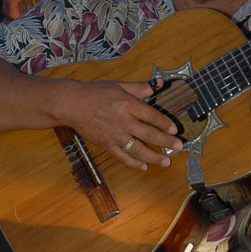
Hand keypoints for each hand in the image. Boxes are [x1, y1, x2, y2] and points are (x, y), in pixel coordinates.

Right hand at [65, 78, 182, 170]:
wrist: (72, 104)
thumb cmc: (94, 93)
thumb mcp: (119, 85)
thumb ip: (139, 87)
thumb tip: (157, 85)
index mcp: (127, 104)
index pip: (151, 116)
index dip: (165, 123)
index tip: (175, 129)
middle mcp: (123, 121)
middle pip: (149, 134)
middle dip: (166, 141)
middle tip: (178, 146)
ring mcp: (114, 135)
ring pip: (138, 149)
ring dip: (153, 157)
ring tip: (166, 161)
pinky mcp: (106, 144)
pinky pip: (122, 156)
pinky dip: (133, 163)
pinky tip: (144, 166)